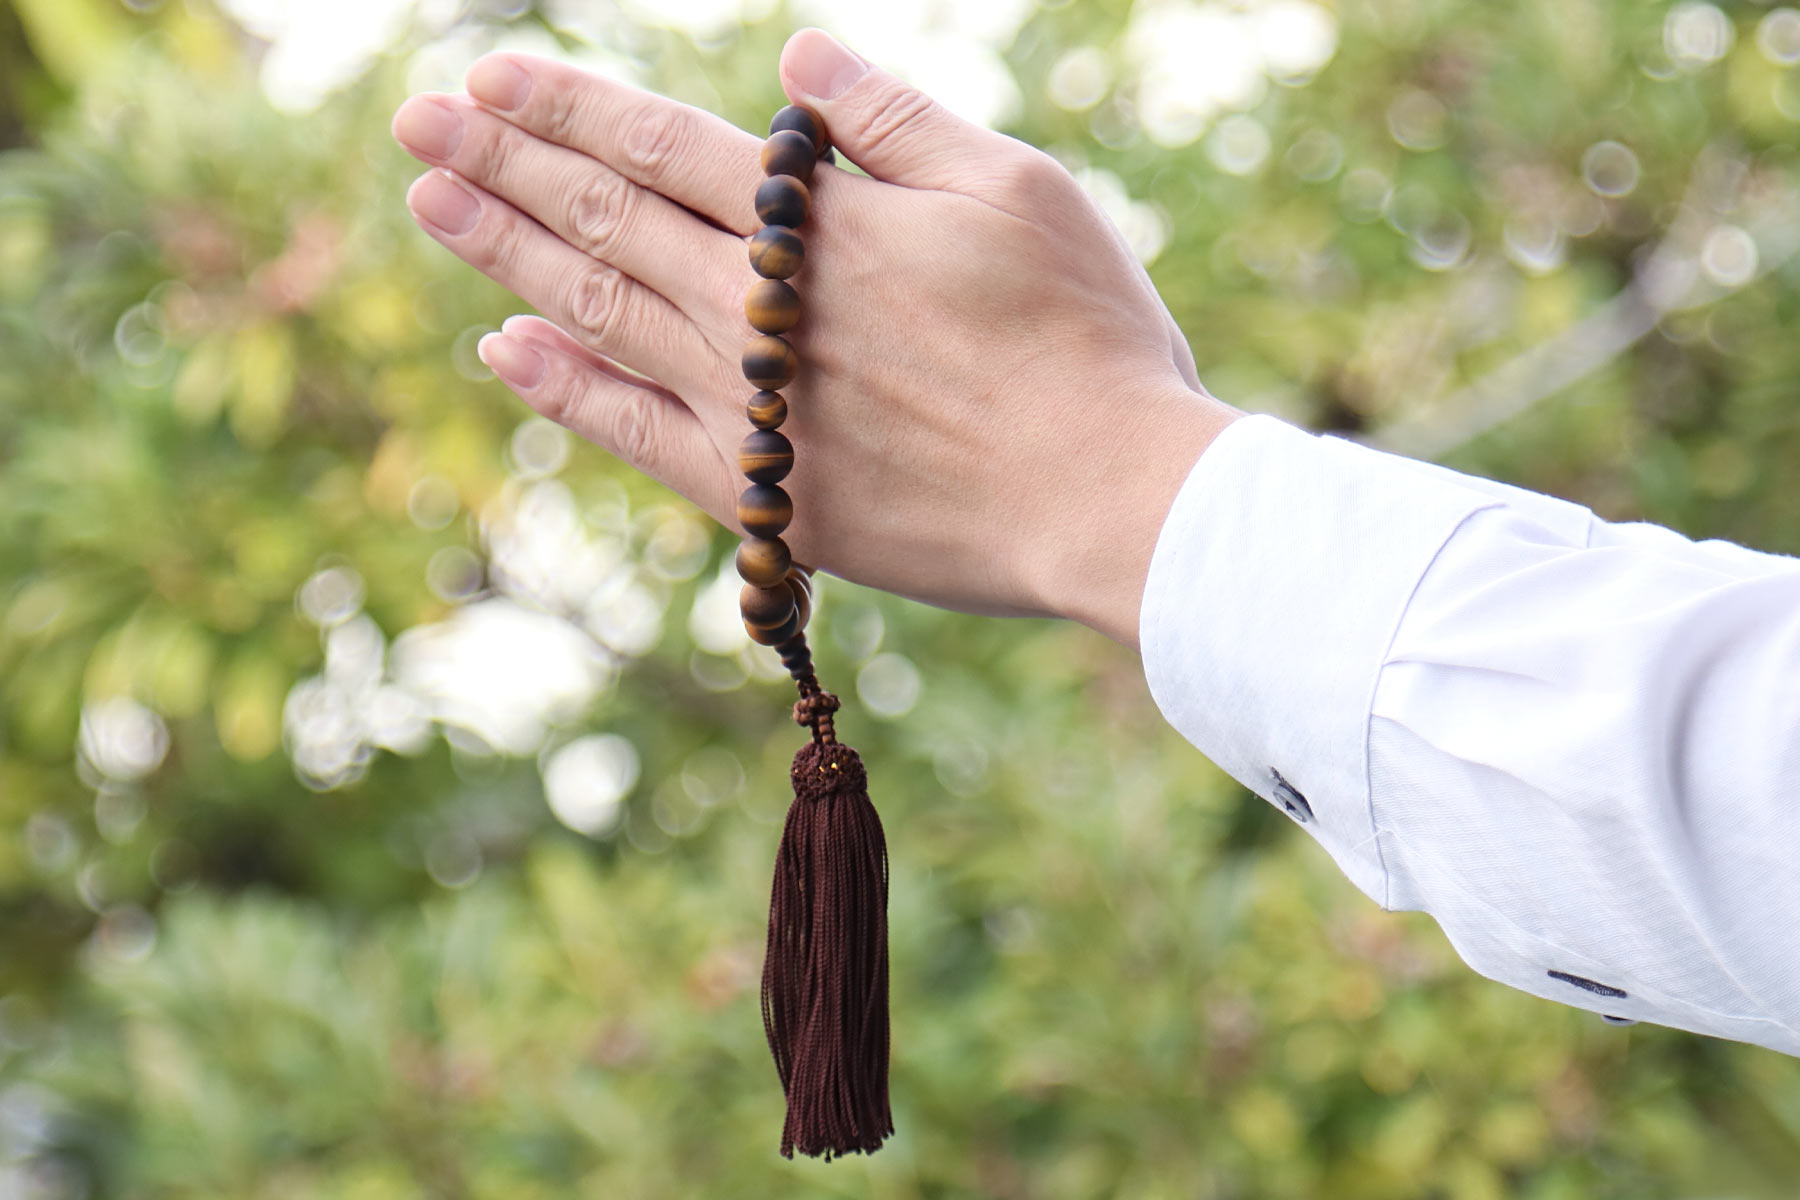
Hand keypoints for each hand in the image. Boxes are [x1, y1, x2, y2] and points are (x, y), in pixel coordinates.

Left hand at [391, 28, 1236, 647]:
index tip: (487, 79)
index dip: (568, 104)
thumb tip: (794, 57)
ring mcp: (752, 409)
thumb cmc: (1084, 336)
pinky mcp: (764, 496)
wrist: (1110, 499)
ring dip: (509, 255)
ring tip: (431, 204)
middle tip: (416, 123)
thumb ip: (893, 121)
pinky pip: (636, 434)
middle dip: (504, 163)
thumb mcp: (1014, 186)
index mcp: (822, 225)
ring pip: (600, 313)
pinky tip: (506, 349)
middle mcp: (764, 310)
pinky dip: (565, 389)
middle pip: (605, 218)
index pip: (660, 144)